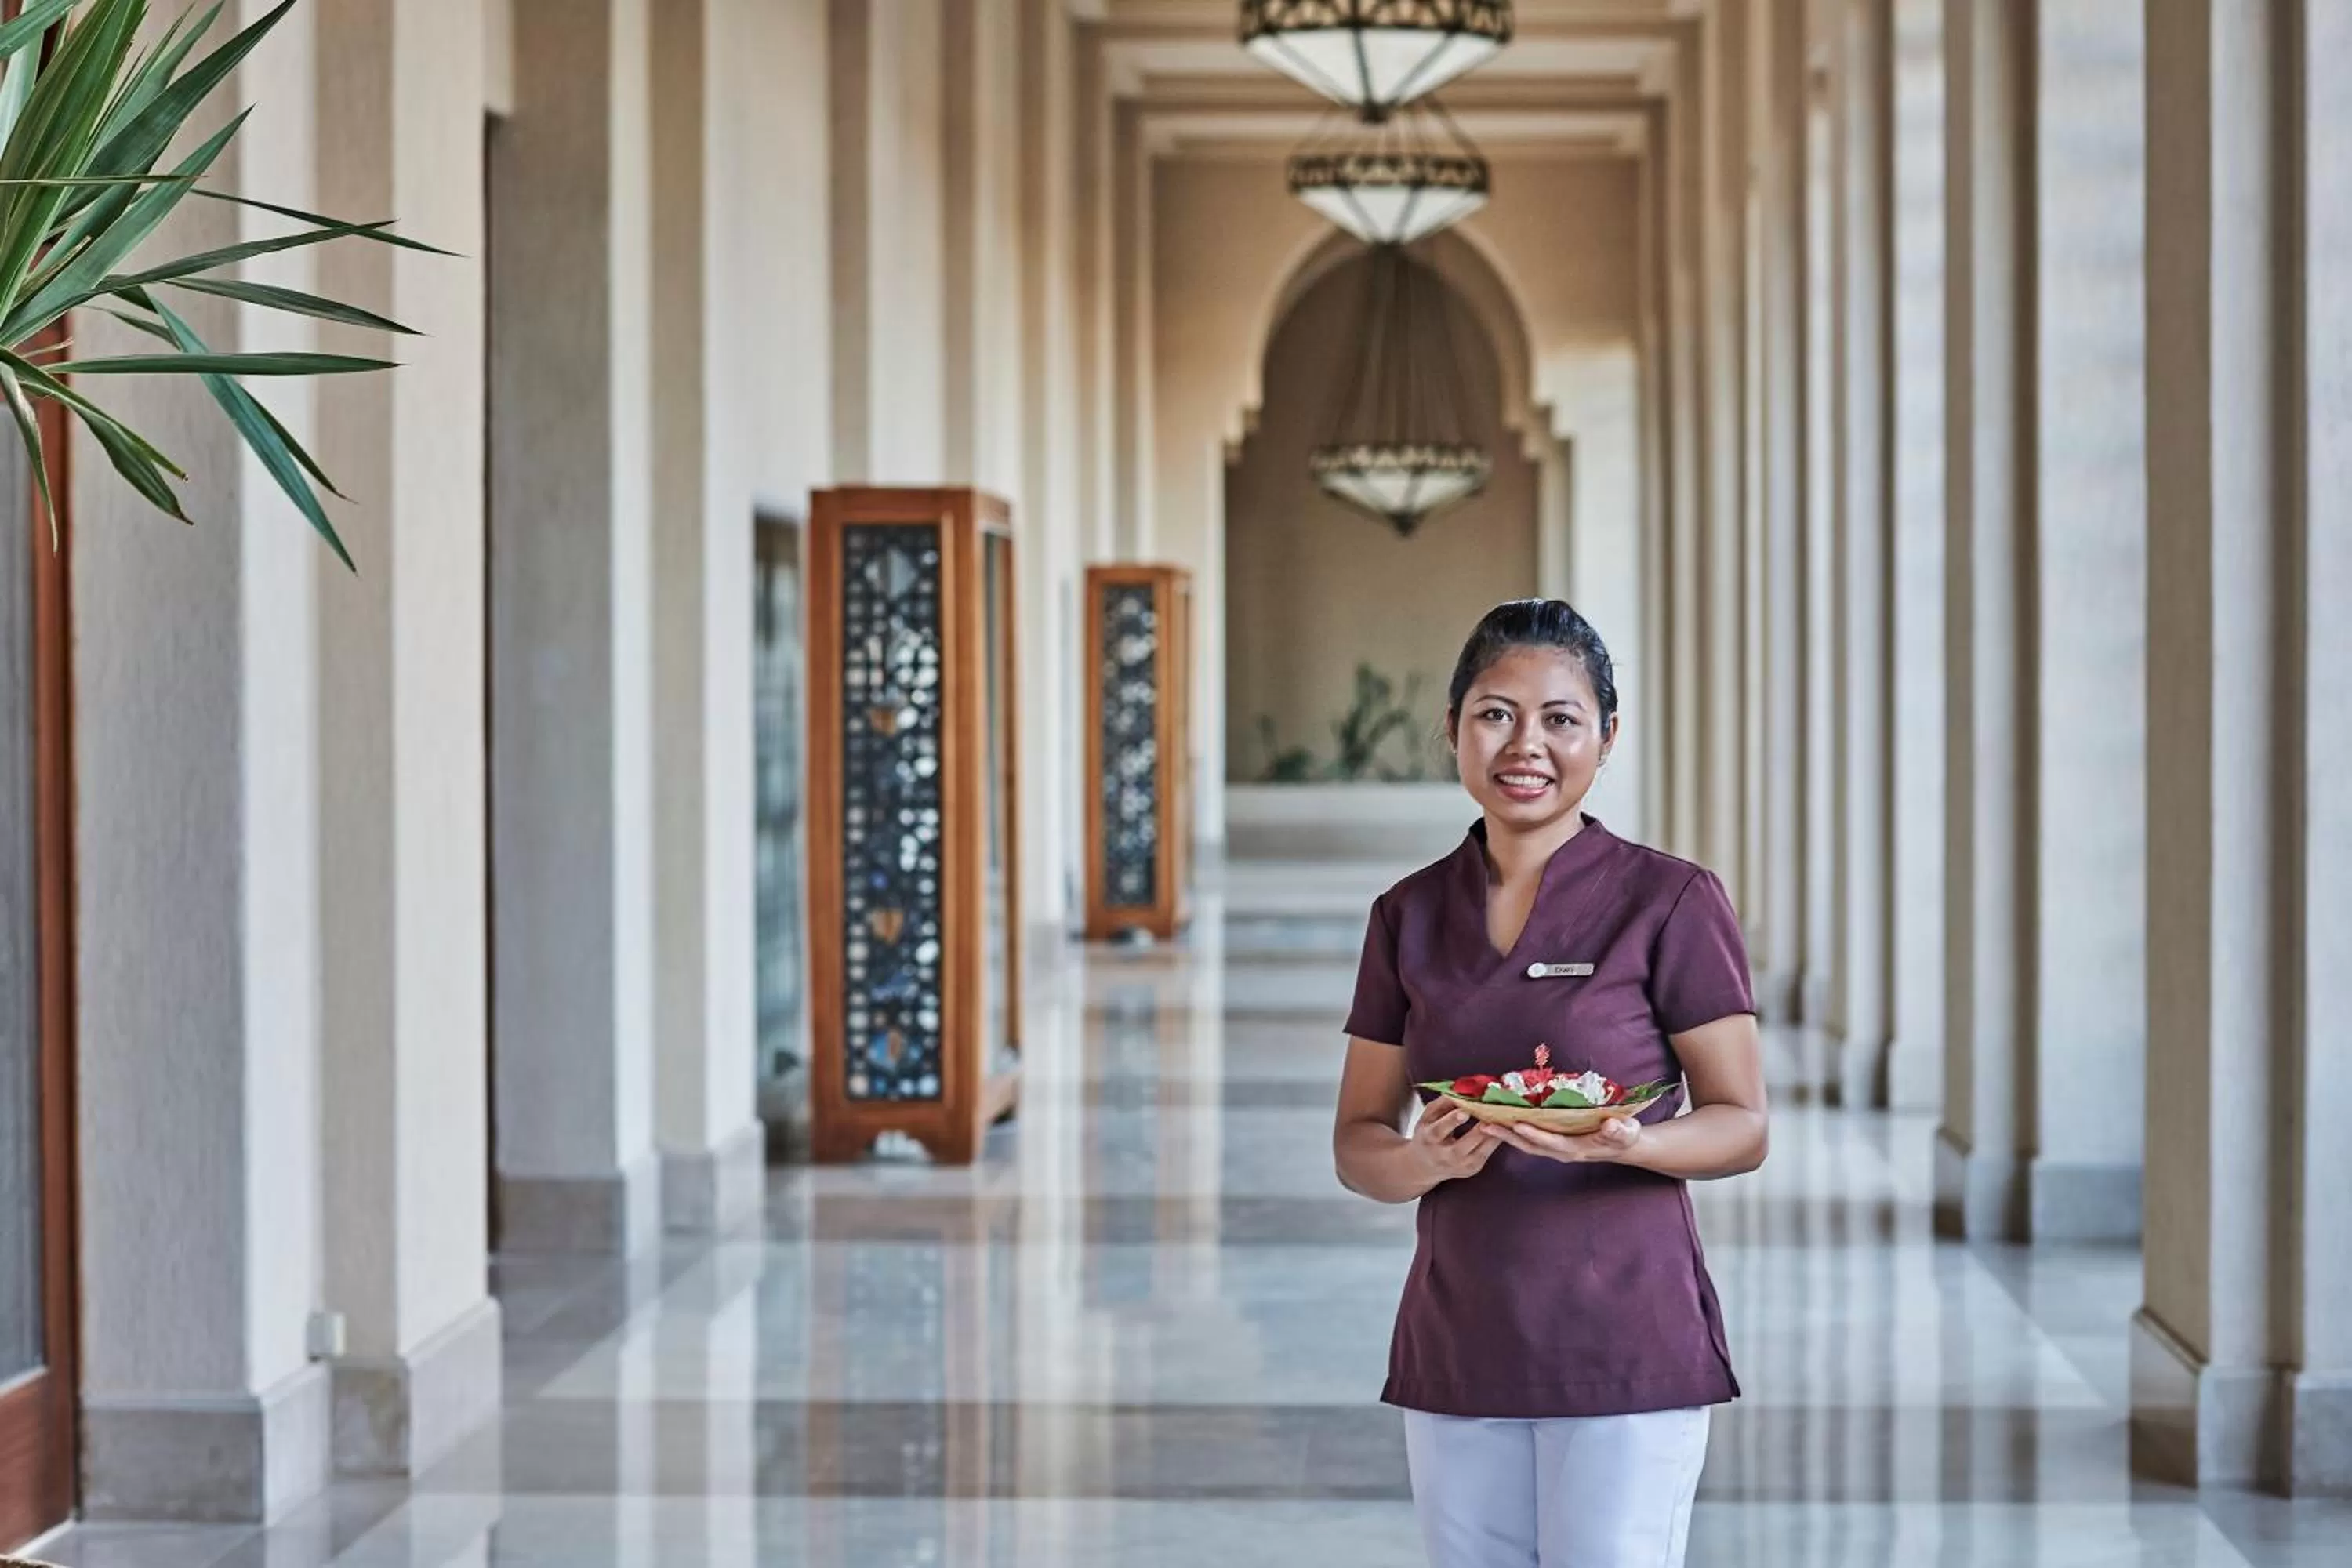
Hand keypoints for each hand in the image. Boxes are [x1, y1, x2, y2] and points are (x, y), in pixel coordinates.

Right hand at [1407, 1102, 1501, 1188]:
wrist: (1425, 1166)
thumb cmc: (1427, 1136)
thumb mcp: (1427, 1118)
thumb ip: (1442, 1103)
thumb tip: (1460, 1089)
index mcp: (1429, 1138)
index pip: (1440, 1130)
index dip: (1453, 1120)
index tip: (1465, 1110)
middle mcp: (1445, 1155)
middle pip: (1464, 1144)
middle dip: (1479, 1129)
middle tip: (1492, 1113)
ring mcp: (1461, 1165)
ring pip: (1482, 1148)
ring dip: (1494, 1132)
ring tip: (1502, 1117)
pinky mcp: (1474, 1168)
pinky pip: (1489, 1151)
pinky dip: (1497, 1138)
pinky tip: (1503, 1126)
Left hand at [1484, 1114, 1644, 1164]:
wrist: (1623, 1144)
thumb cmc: (1625, 1135)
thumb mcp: (1626, 1132)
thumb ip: (1619, 1130)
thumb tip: (1612, 1126)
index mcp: (1576, 1148)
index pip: (1551, 1141)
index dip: (1534, 1134)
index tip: (1517, 1125)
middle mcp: (1561, 1150)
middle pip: (1530, 1145)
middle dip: (1508, 1137)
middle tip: (1485, 1125)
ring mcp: (1555, 1148)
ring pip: (1526, 1143)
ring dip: (1505, 1134)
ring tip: (1484, 1122)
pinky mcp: (1553, 1142)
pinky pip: (1529, 1138)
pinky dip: (1513, 1130)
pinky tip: (1500, 1120)